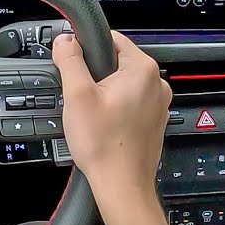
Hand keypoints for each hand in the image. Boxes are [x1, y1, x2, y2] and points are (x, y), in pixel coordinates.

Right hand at [53, 31, 171, 207]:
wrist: (121, 185)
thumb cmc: (104, 145)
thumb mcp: (77, 95)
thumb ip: (70, 60)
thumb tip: (65, 40)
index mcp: (143, 69)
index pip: (112, 39)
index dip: (87, 48)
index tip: (74, 63)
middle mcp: (157, 84)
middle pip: (117, 62)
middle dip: (95, 74)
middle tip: (82, 97)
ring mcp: (158, 104)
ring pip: (123, 84)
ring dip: (105, 93)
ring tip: (93, 115)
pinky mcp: (154, 120)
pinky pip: (131, 103)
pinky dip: (116, 109)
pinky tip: (104, 126)